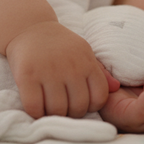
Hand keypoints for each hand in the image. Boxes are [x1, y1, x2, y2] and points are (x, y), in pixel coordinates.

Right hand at [5, 21, 120, 118]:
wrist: (30, 28)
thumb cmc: (59, 45)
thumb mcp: (83, 52)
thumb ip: (99, 71)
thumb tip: (116, 87)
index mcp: (86, 62)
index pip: (99, 97)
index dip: (91, 107)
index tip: (79, 103)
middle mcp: (70, 67)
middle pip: (78, 107)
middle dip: (71, 113)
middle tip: (63, 108)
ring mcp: (48, 71)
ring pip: (57, 110)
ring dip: (53, 115)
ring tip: (49, 108)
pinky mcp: (27, 76)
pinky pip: (34, 106)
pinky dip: (35, 113)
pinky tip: (36, 107)